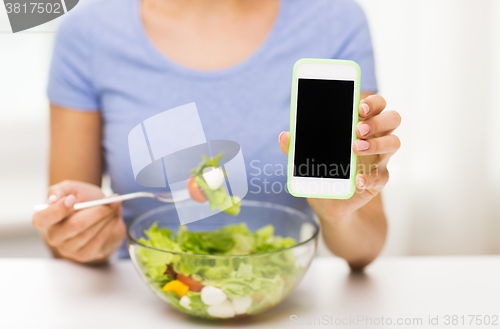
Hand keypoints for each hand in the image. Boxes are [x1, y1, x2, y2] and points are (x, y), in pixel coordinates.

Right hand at [32, 180, 124, 263]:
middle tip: (112, 200)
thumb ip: (61, 190)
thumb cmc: (84, 201)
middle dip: (98, 210)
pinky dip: (110, 225)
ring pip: (90, 232)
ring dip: (107, 216)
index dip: (57, 210)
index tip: (73, 199)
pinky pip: (99, 240)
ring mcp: (69, 249)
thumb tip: (53, 198)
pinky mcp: (84, 255)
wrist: (102, 215)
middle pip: (75, 225)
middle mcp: (54, 237)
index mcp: (47, 220)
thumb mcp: (73, 189)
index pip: (41, 220)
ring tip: (115, 206)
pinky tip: (114, 217)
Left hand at [279, 94, 400, 220]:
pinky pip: (382, 176)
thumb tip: (284, 136)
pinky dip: (369, 177)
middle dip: (377, 121)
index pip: (377, 105)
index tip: (359, 106)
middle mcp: (376, 137)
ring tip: (356, 148)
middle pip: (392, 119)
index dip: (373, 102)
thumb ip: (297, 145)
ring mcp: (380, 158)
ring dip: (377, 143)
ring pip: (394, 143)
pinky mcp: (378, 179)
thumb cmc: (323, 167)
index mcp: (361, 124)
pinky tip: (357, 179)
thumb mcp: (307, 155)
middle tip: (357, 129)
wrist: (329, 199)